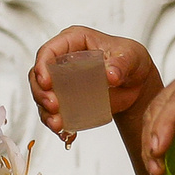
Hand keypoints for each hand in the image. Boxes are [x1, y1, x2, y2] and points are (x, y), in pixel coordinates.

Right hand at [31, 27, 162, 140]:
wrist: (136, 83)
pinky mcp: (66, 101)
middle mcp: (62, 60)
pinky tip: (65, 133)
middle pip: (38, 76)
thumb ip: (120, 64)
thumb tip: (110, 75)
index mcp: (74, 41)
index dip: (42, 66)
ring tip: (58, 124)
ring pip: (43, 97)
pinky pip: (55, 114)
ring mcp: (62, 82)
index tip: (46, 82)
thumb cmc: (130, 60)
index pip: (49, 51)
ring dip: (46, 112)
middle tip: (53, 106)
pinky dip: (58, 125)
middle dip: (41, 93)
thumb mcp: (130, 56)